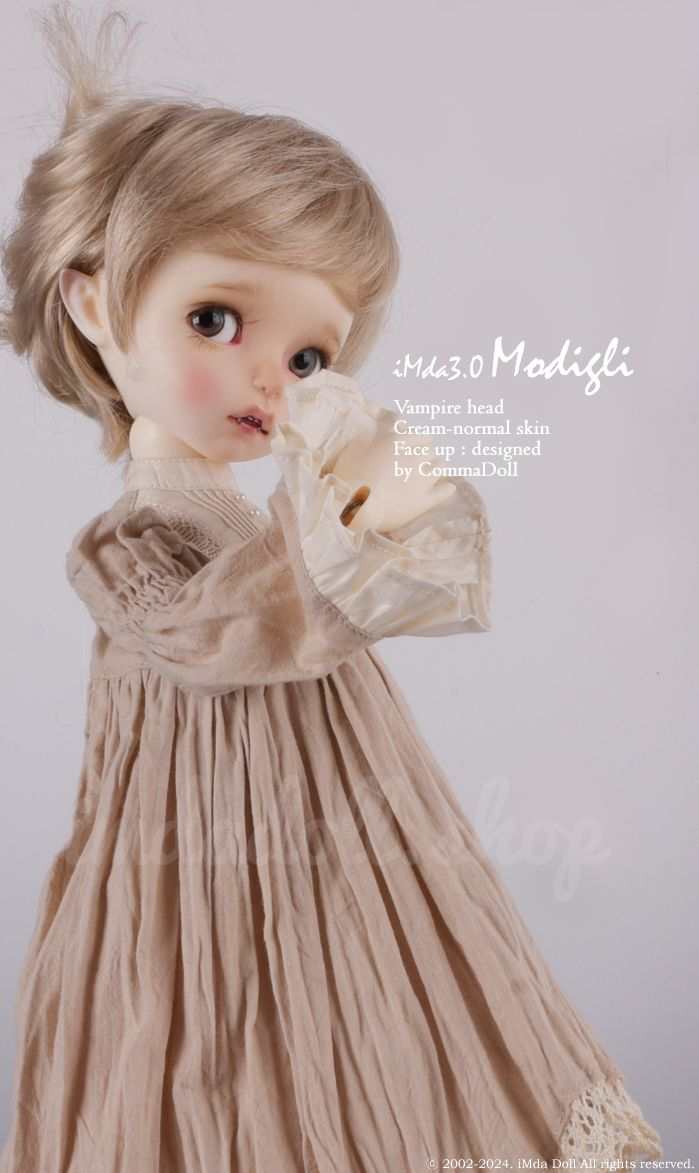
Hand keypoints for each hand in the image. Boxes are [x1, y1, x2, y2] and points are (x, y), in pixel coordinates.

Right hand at [331, 429, 455, 533]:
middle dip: (425, 454)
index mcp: (399, 442)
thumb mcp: (353, 450)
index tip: (412, 444)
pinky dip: (447, 488)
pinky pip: (445, 492)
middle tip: (419, 461)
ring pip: (440, 467)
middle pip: (430, 451)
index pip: (419, 435)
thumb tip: (374, 439)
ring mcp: (423, 480)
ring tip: (432, 471)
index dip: (417, 439)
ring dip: (436, 467)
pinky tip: (449, 488)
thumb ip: (367, 441)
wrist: (359, 505)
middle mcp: (416, 458)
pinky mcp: (426, 500)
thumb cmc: (351, 475)